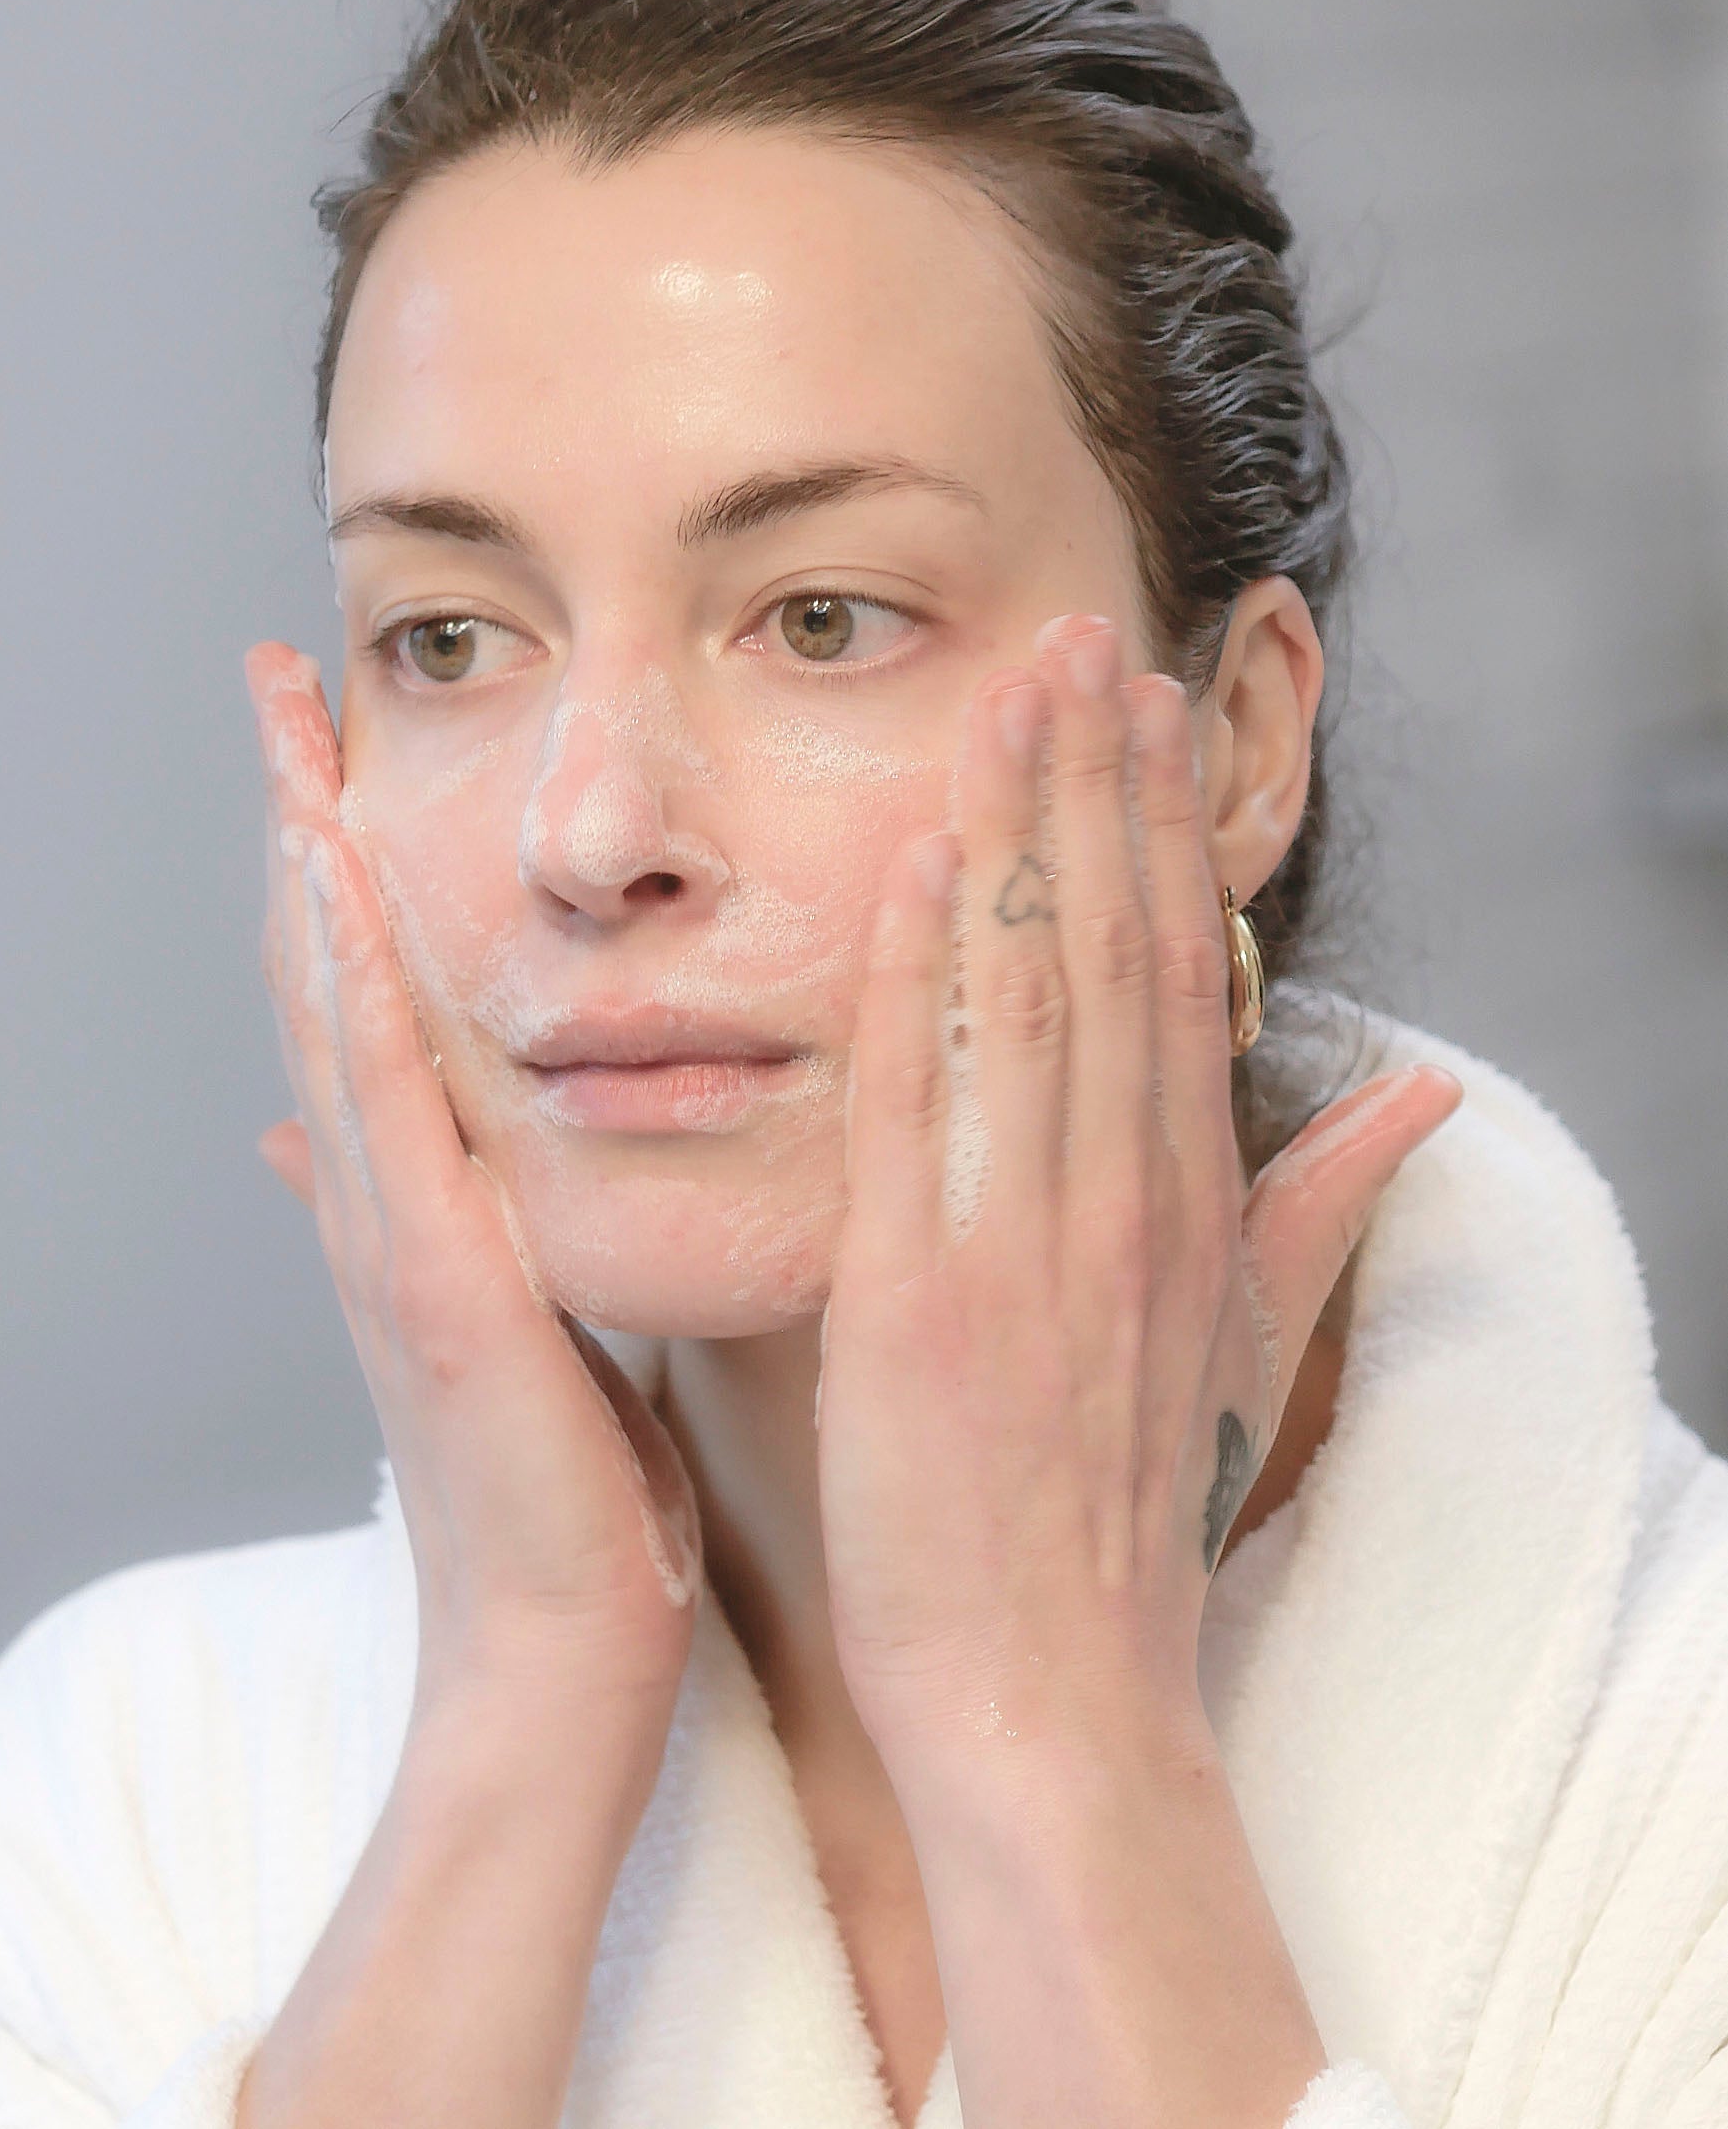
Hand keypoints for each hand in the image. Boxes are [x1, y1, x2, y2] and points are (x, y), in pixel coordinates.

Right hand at [244, 641, 701, 1724]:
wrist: (566, 1644)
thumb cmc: (566, 1485)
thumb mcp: (514, 1317)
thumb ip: (461, 1214)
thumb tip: (401, 1145)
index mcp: (419, 1196)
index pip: (363, 990)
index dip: (337, 856)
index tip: (333, 732)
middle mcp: (384, 1199)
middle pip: (324, 969)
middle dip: (300, 815)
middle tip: (281, 676)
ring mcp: (396, 1240)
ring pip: (336, 1017)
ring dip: (312, 869)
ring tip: (292, 734)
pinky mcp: (441, 1290)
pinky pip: (391, 1120)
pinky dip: (360, 1005)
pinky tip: (347, 905)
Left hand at [816, 611, 1461, 1760]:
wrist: (1054, 1695)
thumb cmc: (1128, 1514)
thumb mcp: (1249, 1346)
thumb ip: (1323, 1205)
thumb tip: (1416, 1093)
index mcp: (1193, 1203)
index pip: (1176, 974)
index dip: (1160, 829)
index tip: (1143, 709)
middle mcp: (1127, 1202)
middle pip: (1115, 951)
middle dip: (1094, 782)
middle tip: (1077, 636)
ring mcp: (1030, 1245)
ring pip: (1032, 995)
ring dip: (1018, 833)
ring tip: (1006, 695)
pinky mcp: (927, 1300)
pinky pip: (927, 1108)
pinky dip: (920, 980)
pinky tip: (914, 863)